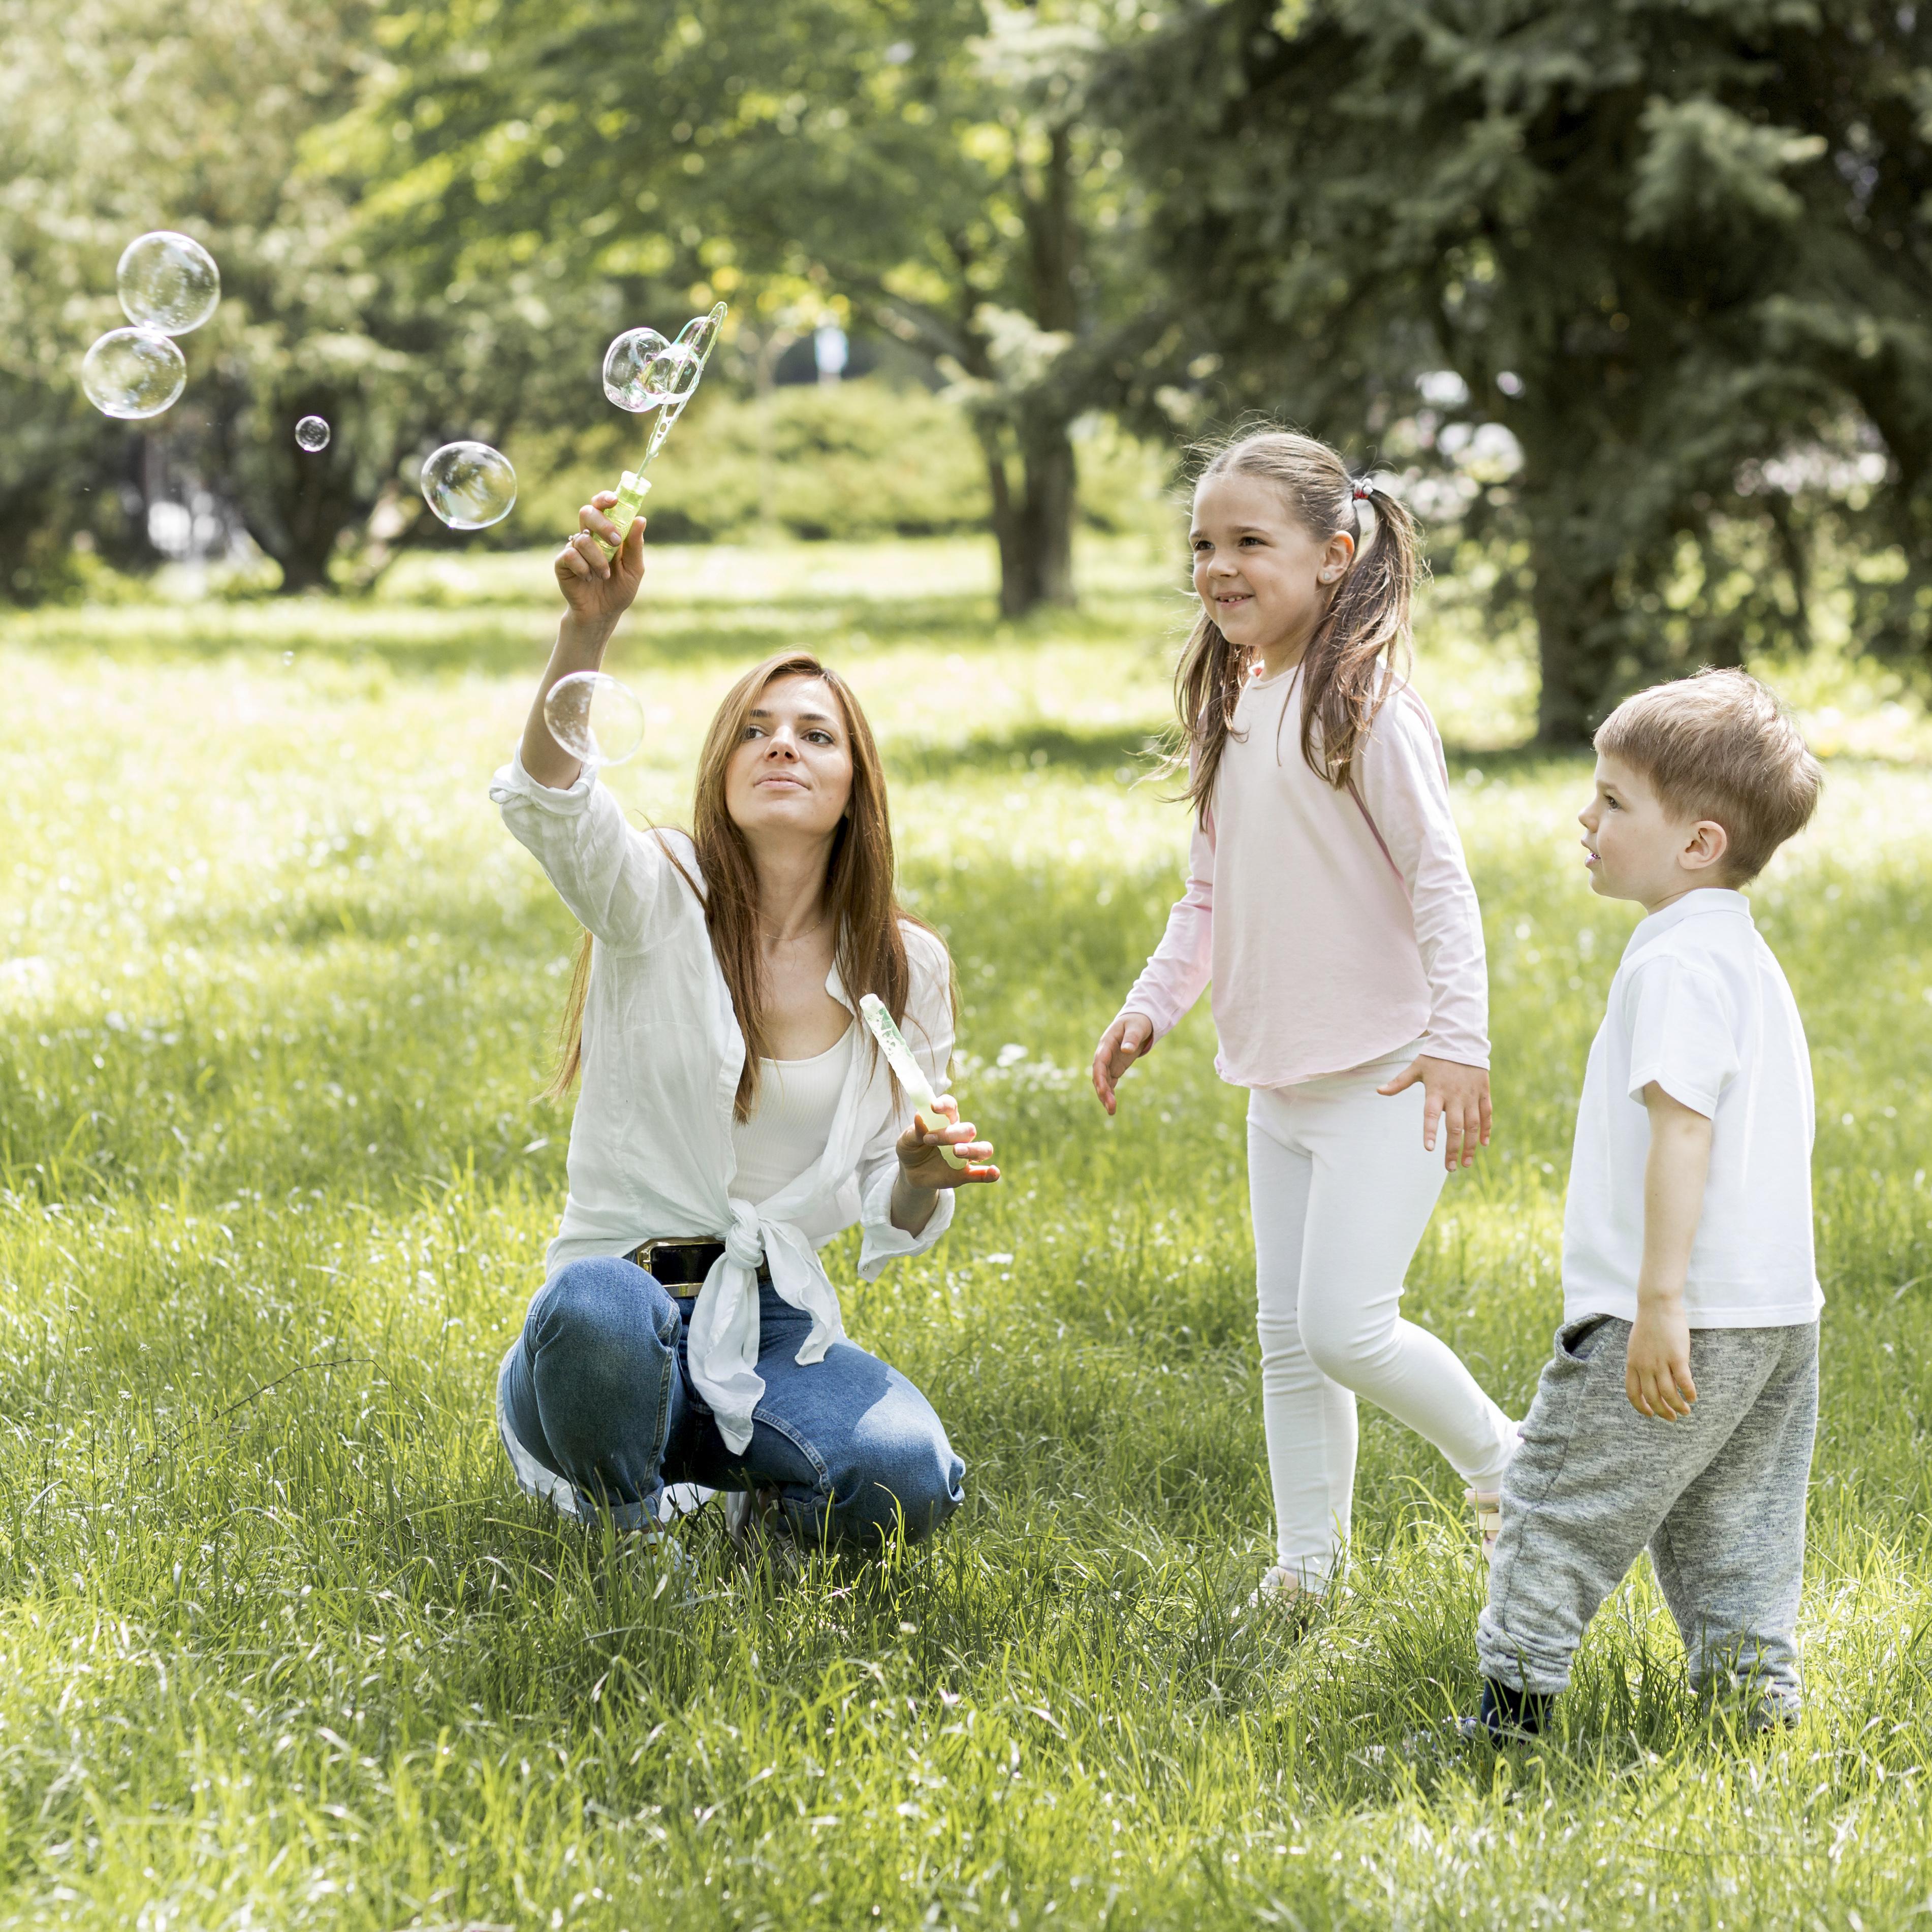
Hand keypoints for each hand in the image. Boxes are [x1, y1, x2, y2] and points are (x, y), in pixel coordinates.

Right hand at [554, 493, 645, 629]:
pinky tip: (588, 578)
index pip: (602, 507)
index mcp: (606, 533)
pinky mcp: (562, 563)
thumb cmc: (619, 590)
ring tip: (604, 575)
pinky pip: (570, 555)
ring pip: (582, 538)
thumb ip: (635, 545)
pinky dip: (583, 567)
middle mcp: (588, 537)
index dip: (605, 498)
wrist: (603, 614)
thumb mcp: (634, 569)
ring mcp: (573, 549)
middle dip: (603, 524)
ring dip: (598, 558)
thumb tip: (641, 519)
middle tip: (615, 541)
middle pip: (587, 512)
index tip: (615, 500)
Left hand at [894, 1093, 998, 1189]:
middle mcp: (959, 1136)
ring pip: (983, 1149)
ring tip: (956, 1152)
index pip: (951, 1107)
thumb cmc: (911, 1149)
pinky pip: (982, 1174)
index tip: (933, 1107)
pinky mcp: (965, 1174)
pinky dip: (990, 1173)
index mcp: (945, 1121)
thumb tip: (920, 1117)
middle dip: (952, 1133)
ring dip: (973, 1149)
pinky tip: (993, 1172)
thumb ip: (913, 1131)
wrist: (911, 1172)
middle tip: (930, 1139)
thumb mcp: (906, 1140)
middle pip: (968, 1129)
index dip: (945, 1105)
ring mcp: (964, 1155)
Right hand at [1091, 1012, 1154, 1114]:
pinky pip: (1109, 1083)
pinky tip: (1111, 1107)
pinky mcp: (1114, 1068)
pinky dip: (1110, 1094)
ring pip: (1103, 1082)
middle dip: (1103, 1091)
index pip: (1099, 1062)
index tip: (1103, 1090)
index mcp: (1107, 1044)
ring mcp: (1108, 1063)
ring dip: (1105, 1096)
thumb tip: (1127, 1050)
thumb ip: (1132, 1038)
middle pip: (1099, 1075)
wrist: (1137, 1022)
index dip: (1099, 1076)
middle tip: (1110, 1106)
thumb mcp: (1137, 1027)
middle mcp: (1104, 1055)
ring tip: (1111, 1111)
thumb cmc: (1137, 1023)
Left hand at [1378, 1055, 1491, 1169]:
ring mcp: (1471, 1095)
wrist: (1461, 1041)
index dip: (1430, 1131)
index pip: (1431, 1114)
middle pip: (1455, 1126)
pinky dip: (1486, 1130)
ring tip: (1465, 1163)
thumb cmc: (1435, 1057)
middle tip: (1449, 1167)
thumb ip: (1398, 1083)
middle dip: (1453, 1149)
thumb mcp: (1415, 1068)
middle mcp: (1455, 1095)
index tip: (1429, 1148)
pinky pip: (1486, 1114)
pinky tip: (1483, 1144)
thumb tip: (1378, 1091)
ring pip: (1473, 1125)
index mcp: (1436, 1091)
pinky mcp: (1483, 1092)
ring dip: (1470, 1145)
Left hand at [1626, 1300, 1696, 1418]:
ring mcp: (1660, 1362)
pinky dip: (1689, 1393)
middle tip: (1673, 1417)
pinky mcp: (1677, 1357)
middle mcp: (1644, 1365)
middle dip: (1663, 1412)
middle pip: (1652, 1397)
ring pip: (1669, 1393)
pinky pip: (1684, 1382)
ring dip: (1678, 1406)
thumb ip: (1639, 1363)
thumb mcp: (1636, 1347)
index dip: (1641, 1407)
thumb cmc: (1648, 1325)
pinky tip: (1693, 1397)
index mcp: (1632, 1363)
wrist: (1657, 1305)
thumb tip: (1647, 1380)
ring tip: (1686, 1411)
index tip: (1650, 1414)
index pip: (1633, 1393)